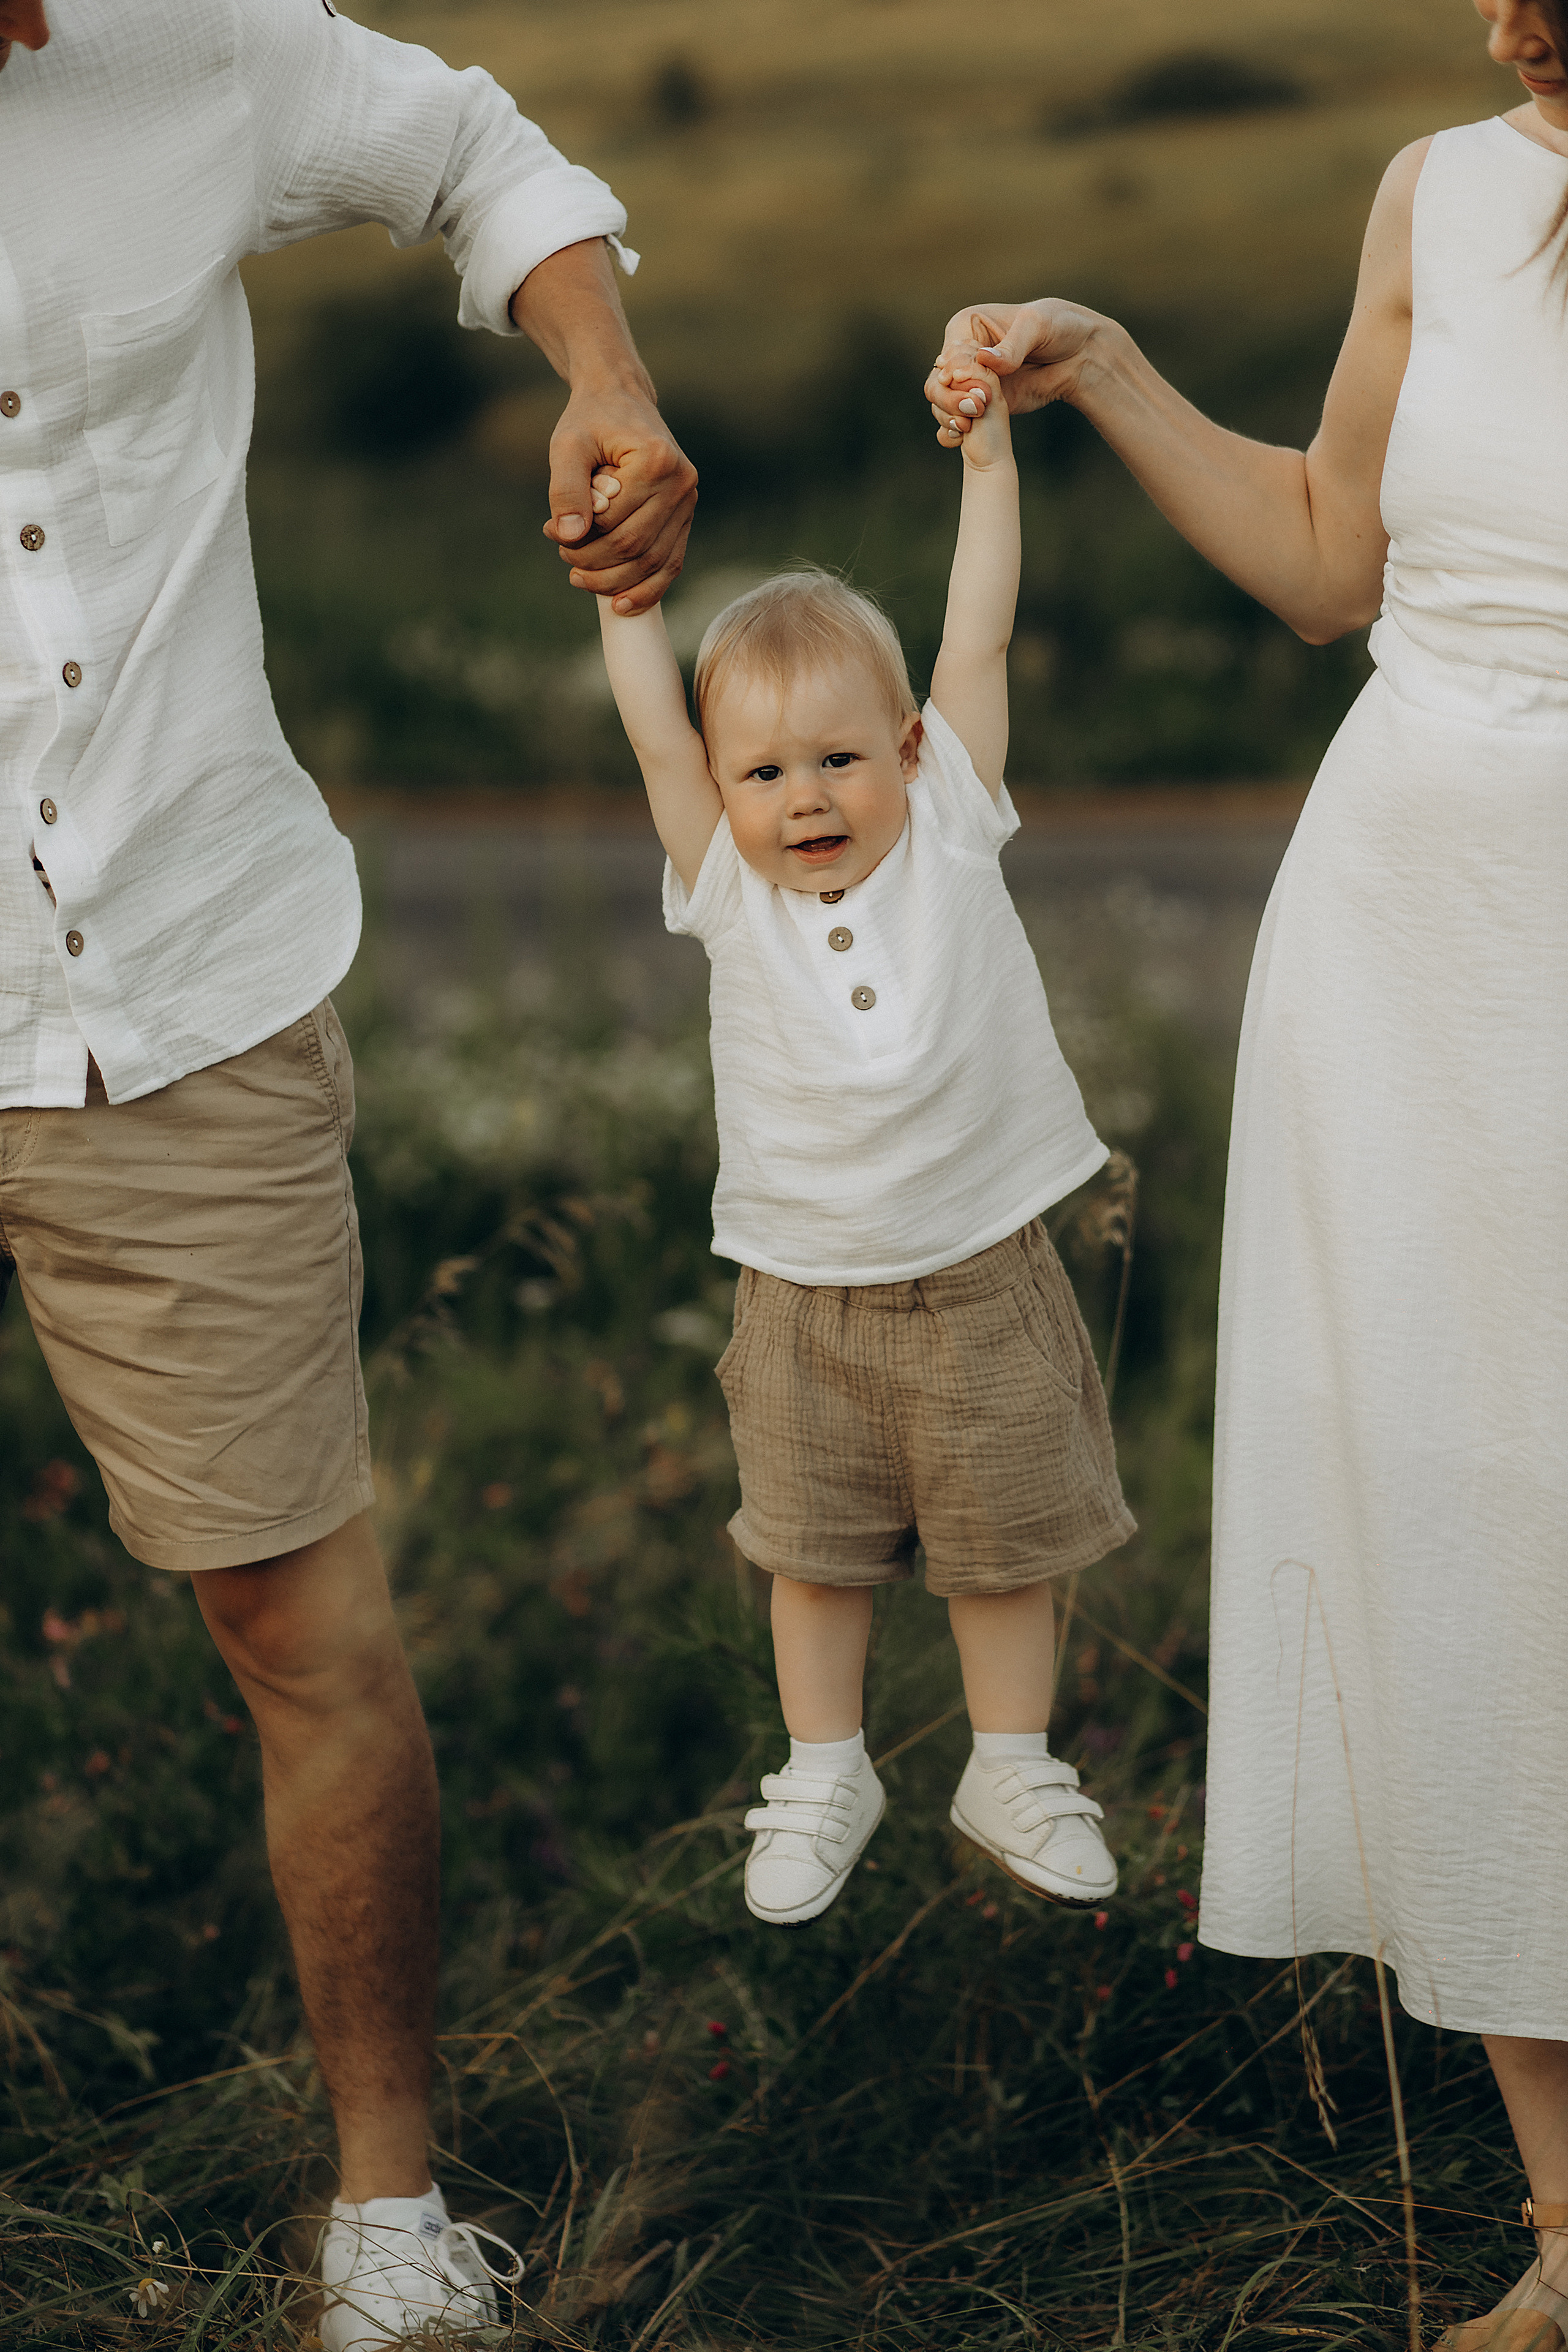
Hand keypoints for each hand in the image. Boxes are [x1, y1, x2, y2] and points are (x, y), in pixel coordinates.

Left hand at [543, 379, 697, 613]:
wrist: (621, 400)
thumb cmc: (591, 421)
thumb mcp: (567, 446)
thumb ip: (566, 489)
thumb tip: (569, 537)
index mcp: (656, 462)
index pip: (614, 522)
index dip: (579, 539)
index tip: (550, 533)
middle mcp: (681, 484)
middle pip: (635, 547)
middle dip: (594, 563)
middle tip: (564, 558)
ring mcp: (688, 503)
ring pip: (653, 563)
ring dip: (615, 581)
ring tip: (580, 578)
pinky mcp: (685, 518)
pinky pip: (670, 564)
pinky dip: (646, 589)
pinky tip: (620, 605)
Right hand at [925, 299, 1110, 445]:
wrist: (1079, 355)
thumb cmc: (1058, 326)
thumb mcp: (1037, 326)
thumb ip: (1012, 346)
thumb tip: (985, 360)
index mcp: (966, 327)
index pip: (948, 356)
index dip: (957, 375)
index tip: (978, 388)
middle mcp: (962, 356)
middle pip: (936, 383)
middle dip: (949, 399)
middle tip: (976, 408)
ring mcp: (970, 383)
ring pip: (941, 405)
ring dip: (950, 417)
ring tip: (969, 426)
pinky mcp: (981, 406)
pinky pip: (956, 421)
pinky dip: (953, 432)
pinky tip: (961, 438)